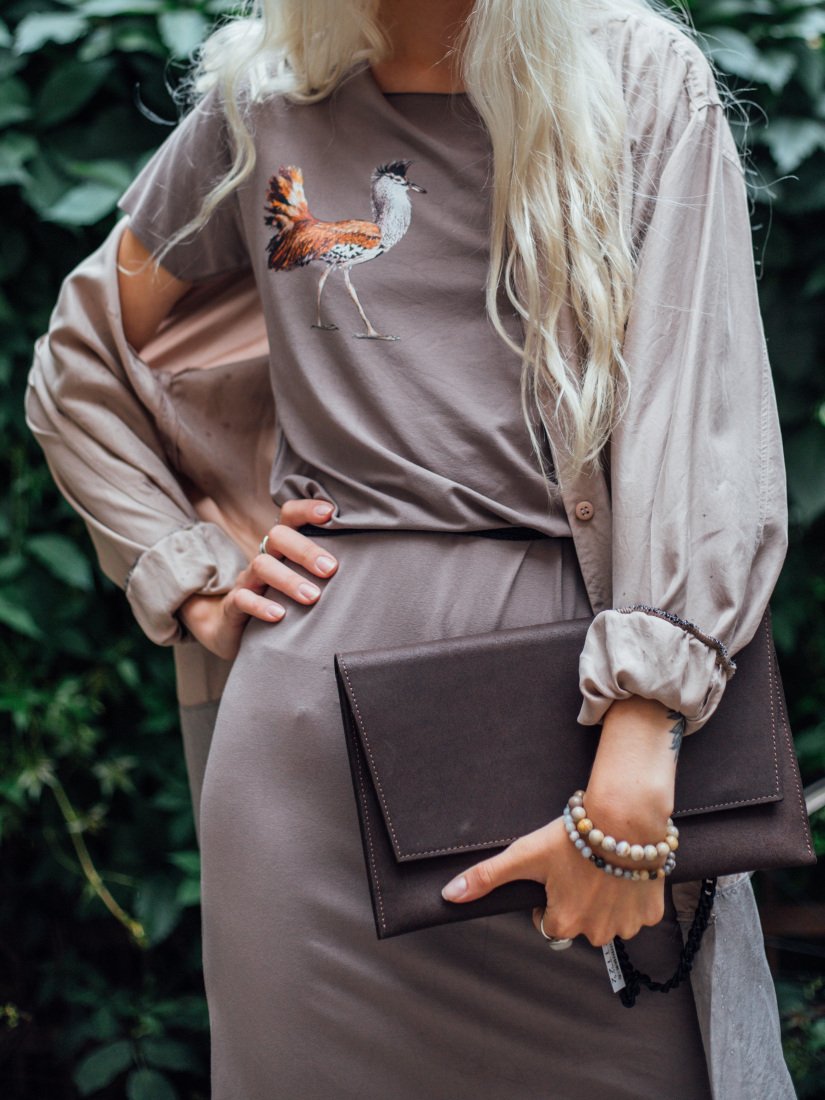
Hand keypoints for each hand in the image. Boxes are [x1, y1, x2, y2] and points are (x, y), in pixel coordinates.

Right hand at [178, 498, 338, 659]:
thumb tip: (369, 568)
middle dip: (305, 550)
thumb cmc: (283, 601)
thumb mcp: (304, 581)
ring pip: (261, 566)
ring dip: (289, 580)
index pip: (290, 516)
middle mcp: (265, 558)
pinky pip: (243, 600)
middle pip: (277, 536)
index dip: (306, 509)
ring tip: (312, 597)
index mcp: (283, 548)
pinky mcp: (234, 606)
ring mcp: (248, 580)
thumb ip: (326, 571)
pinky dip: (261, 606)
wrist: (237, 632)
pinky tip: (280, 615)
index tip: (330, 512)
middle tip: (330, 569)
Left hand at [440, 816, 664, 946]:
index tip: (557, 875)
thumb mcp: (524, 855)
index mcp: (564, 922)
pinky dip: (631, 895)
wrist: (624, 819)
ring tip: (602, 868)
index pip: (549, 922)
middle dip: (579, 900)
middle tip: (580, 868)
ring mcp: (626, 925)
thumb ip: (486, 877)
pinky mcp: (650, 913)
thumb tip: (448, 896)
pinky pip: (636, 912)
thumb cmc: (572, 837)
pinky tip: (623, 872)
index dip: (551, 898)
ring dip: (606, 900)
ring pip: (610, 919)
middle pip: (581, 922)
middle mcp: (596, 932)